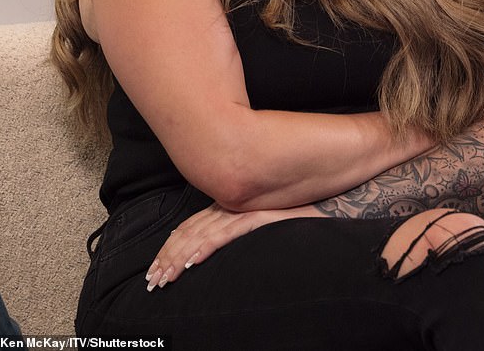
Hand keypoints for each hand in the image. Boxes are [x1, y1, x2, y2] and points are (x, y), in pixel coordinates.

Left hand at [145, 202, 324, 290]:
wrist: (330, 202)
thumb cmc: (298, 218)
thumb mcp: (261, 226)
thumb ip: (240, 232)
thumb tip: (215, 251)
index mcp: (230, 208)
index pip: (192, 227)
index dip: (171, 247)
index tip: (156, 268)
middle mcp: (233, 206)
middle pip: (191, 231)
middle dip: (168, 257)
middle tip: (153, 280)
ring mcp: (245, 210)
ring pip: (203, 234)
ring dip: (180, 257)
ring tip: (166, 277)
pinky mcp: (259, 217)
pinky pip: (227, 233)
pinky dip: (207, 247)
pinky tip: (193, 261)